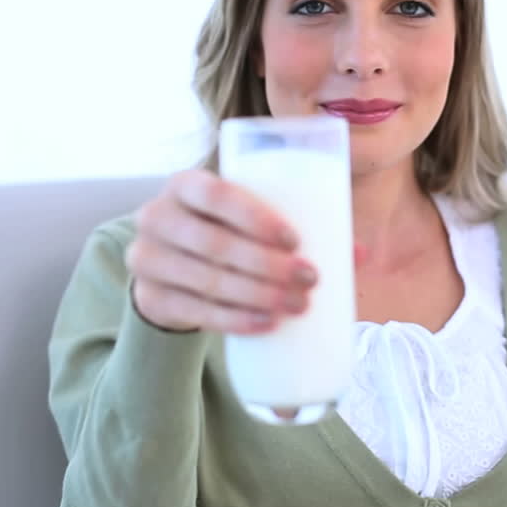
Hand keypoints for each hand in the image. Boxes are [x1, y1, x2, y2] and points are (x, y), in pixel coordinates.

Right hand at [126, 168, 315, 333]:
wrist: (171, 271)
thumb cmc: (223, 233)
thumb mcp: (246, 221)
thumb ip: (295, 229)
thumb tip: (359, 254)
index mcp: (185, 184)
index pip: (216, 194)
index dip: (255, 217)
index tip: (295, 241)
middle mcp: (157, 216)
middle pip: (215, 243)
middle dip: (267, 265)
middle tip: (309, 279)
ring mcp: (147, 258)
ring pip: (207, 280)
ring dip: (257, 295)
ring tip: (298, 304)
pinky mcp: (149, 298)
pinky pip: (195, 311)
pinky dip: (235, 319)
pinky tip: (266, 322)